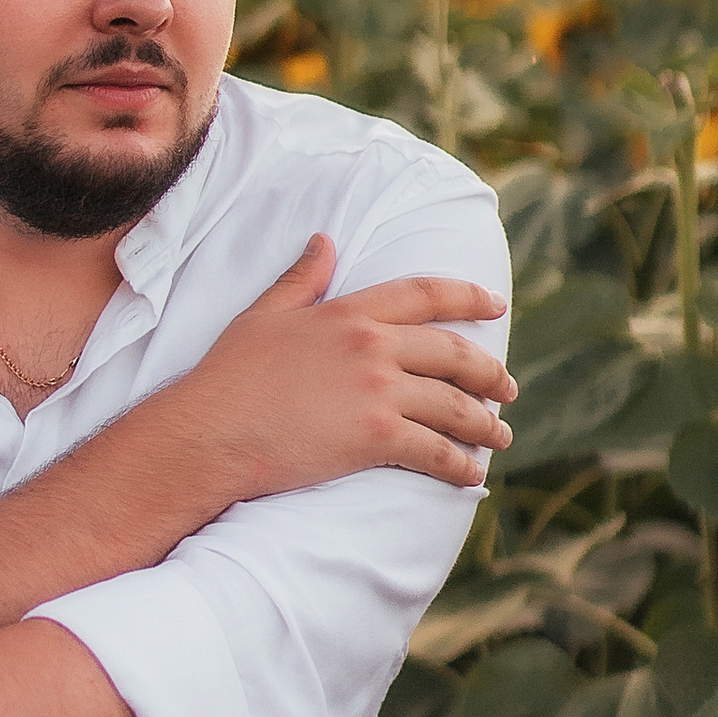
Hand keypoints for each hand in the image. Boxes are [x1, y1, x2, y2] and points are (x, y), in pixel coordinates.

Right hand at [172, 235, 513, 503]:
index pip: (424, 294)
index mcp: (349, 313)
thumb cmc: (227, 377)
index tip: (495, 303)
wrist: (209, 432)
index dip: (466, 296)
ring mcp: (378, 392)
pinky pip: (436, 451)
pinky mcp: (376, 438)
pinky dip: (461, 465)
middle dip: (490, 372)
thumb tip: (325, 241)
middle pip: (454, 353)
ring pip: (454, 405)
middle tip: (508, 388)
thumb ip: (301, 279)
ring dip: (484, 424)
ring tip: (500, 436)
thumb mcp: (263, 315)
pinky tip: (473, 475)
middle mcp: (373, 347)